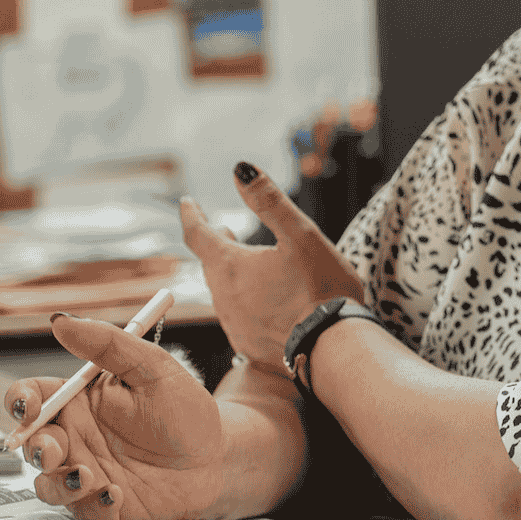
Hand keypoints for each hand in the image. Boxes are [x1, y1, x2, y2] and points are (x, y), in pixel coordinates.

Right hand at [4, 314, 222, 519]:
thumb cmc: (186, 409)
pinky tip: (116, 492)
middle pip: (31, 443)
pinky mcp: (101, 506)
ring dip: (58, 482)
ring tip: (89, 476)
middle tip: (56, 451)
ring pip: (46, 483)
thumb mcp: (155, 368)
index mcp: (83, 400)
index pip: (35, 397)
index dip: (22, 400)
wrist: (217, 456)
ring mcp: (86, 472)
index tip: (32, 406)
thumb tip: (61, 321)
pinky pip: (81, 511)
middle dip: (35, 448)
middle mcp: (78, 437)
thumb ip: (110, 345)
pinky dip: (92, 503)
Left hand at [180, 163, 363, 376]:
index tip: (187, 202)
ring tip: (245, 264)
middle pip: (210, 264)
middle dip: (214, 244)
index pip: (198, 234)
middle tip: (221, 231)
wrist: (334, 349)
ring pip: (224, 291)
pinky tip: (265, 302)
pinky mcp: (250, 347)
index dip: (191, 215)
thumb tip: (240, 169)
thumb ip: (269, 201)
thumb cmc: (322, 289)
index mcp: (231, 266)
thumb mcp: (301, 234)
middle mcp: (224, 298)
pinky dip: (246, 301)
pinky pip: (239, 316)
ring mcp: (235, 326)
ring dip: (230, 273)